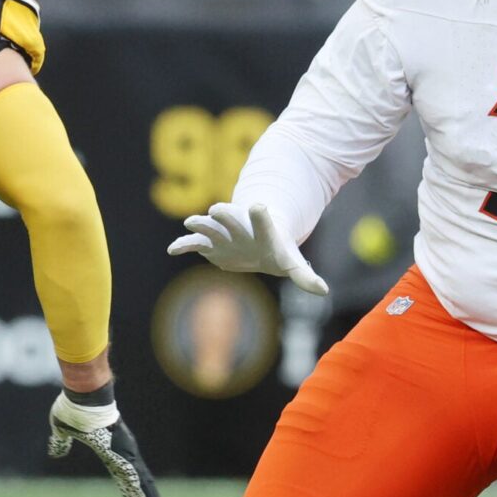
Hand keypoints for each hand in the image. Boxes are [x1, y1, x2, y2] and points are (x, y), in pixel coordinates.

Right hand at [46, 383, 166, 496]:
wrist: (84, 396)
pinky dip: (143, 494)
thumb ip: (60, 443)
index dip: (130, 494)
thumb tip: (55, 453)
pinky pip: (136, 478)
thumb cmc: (74, 408)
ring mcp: (126, 453)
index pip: (123, 478)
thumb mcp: (63, 430)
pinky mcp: (124, 454)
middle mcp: (123, 453)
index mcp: (110, 450)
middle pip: (137, 484)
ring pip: (141, 484)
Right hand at [168, 202, 327, 295]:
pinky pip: (194, 243)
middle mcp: (241, 227)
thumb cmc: (277, 250)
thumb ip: (304, 276)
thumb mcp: (292, 262)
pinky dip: (183, 245)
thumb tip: (323, 291)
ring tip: (191, 223)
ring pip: (210, 226)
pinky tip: (172, 249)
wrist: (258, 240)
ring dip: (201, 224)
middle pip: (232, 218)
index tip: (258, 205)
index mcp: (262, 230)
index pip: (263, 221)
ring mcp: (223, 234)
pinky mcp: (210, 244)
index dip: (261, 216)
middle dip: (225, 214)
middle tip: (217, 210)